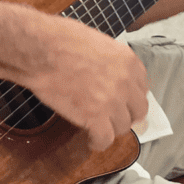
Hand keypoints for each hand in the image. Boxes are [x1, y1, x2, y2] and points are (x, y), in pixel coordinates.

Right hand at [21, 17, 148, 151]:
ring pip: (122, 127)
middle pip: (138, 110)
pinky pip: (105, 139)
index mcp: (128, 61)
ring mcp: (112, 101)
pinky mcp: (95, 117)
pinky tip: (91, 141)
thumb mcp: (97, 43)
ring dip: (110, 129)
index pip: (142, 87)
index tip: (123, 101)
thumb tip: (108, 74)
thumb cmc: (60, 41)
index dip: (130, 97)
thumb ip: (110, 62)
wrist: (41, 51)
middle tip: (113, 118)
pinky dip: (98, 143)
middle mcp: (125, 82)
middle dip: (126, 115)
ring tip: (98, 129)